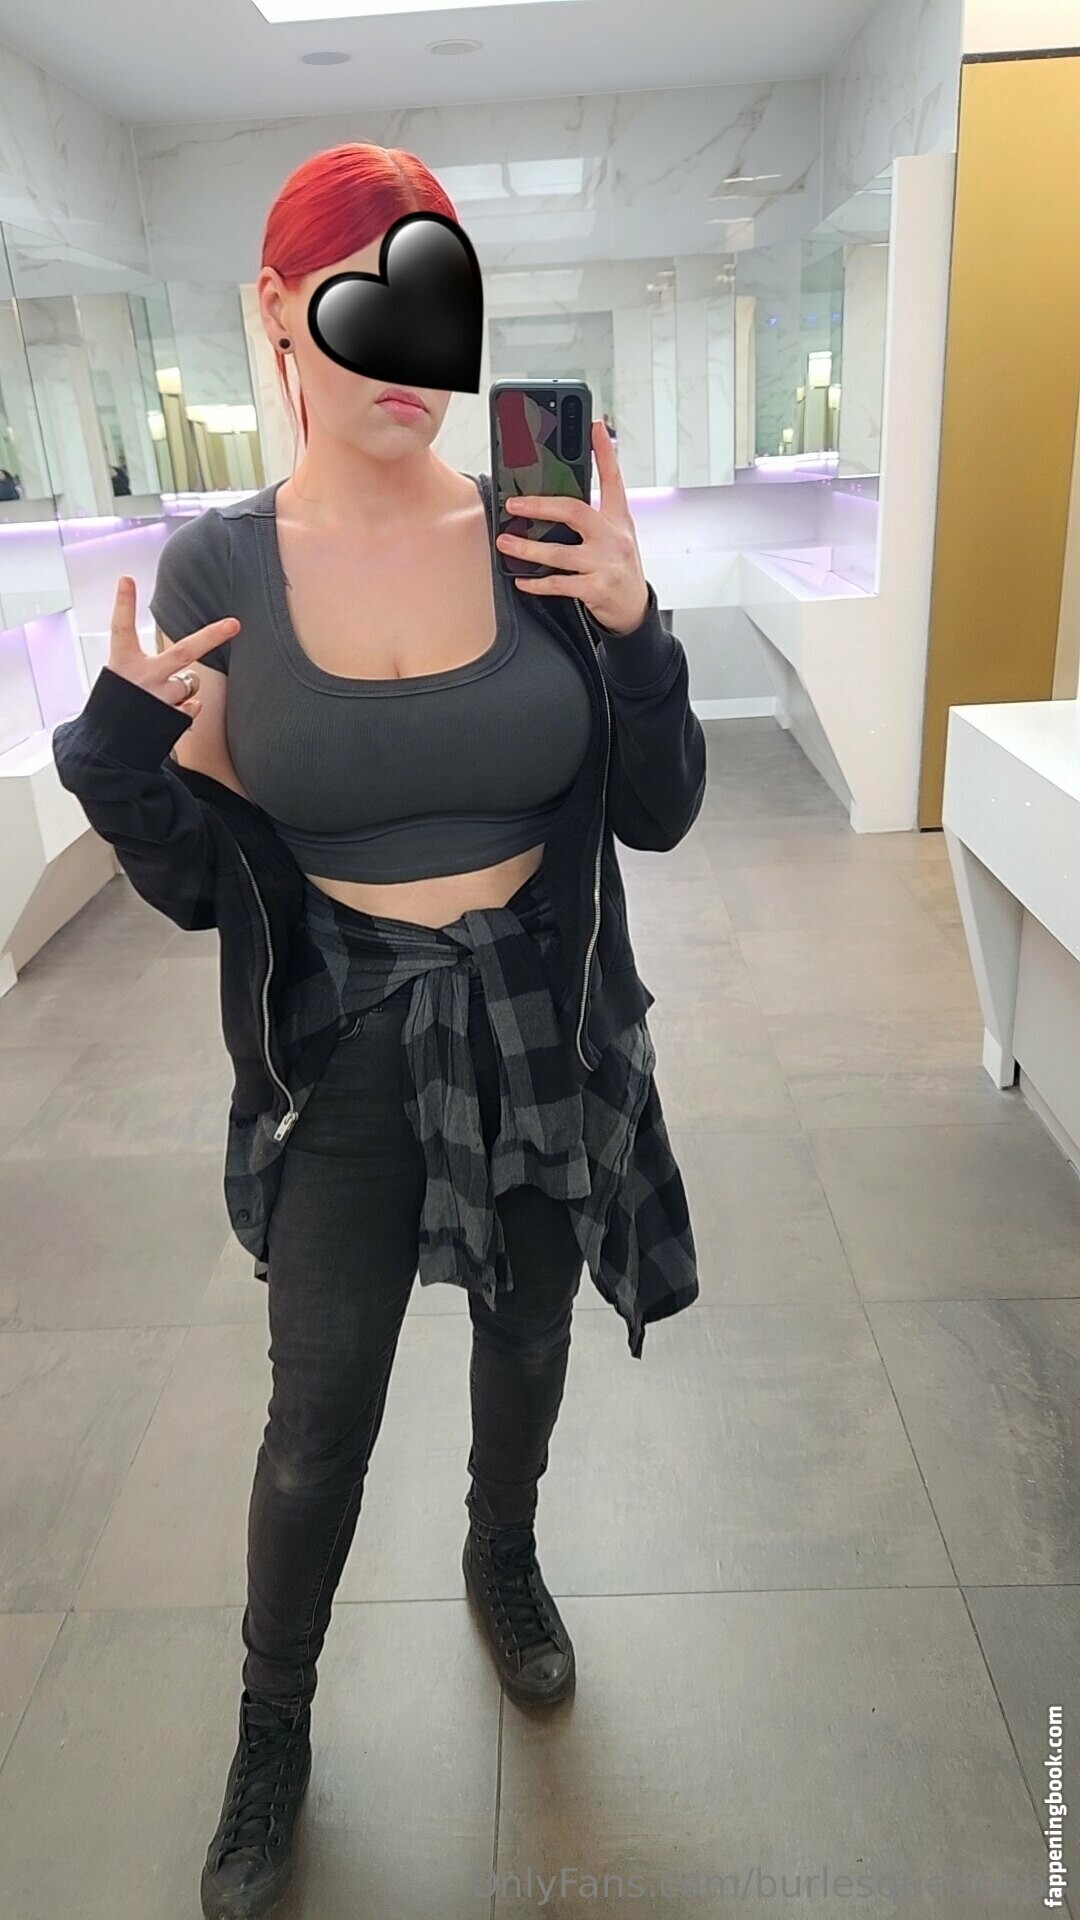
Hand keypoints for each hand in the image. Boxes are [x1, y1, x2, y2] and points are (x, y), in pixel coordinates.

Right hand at [107, 576, 238, 718]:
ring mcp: (159, 697)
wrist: (111, 748)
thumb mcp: (120, 680)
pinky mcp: (172, 717)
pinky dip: (187, 707)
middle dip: (212, 636)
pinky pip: (193, 705)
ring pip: (191, 682)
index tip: (126, 580)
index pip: (121, 628)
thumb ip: (147, 667)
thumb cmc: (117, 708)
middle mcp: (142, 677)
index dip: (123, 603)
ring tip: (163, 697)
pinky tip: (168, 714)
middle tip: (234, 624)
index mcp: (122, 663)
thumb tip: (186, 673)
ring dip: (186, 686)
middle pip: (184, 651)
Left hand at [495, 419, 649, 635]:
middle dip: (539, 506)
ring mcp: (605, 564)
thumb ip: (596, 514)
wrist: (634, 609)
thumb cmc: (619, 567)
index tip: (594, 428)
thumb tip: (558, 499)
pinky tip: (522, 580)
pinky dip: (537, 583)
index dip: (605, 452)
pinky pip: (559, 584)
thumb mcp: (618, 534)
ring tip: (505, 542)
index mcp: (619, 519)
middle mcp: (614, 538)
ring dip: (527, 548)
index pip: (614, 479)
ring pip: (559, 553)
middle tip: (513, 505)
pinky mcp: (596, 588)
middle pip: (574, 511)